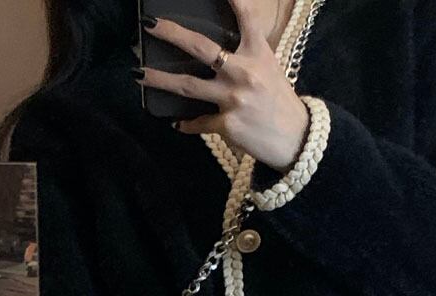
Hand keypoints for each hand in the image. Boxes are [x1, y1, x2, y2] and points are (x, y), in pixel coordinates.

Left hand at [139, 0, 309, 171]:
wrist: (296, 138)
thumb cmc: (279, 101)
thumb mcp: (268, 69)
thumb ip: (245, 56)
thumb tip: (215, 52)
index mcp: (258, 53)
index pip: (246, 17)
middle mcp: (244, 72)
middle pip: (201, 47)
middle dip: (172, 33)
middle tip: (150, 24)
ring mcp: (234, 99)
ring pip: (187, 86)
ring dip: (159, 79)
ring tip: (139, 75)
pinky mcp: (227, 124)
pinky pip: (198, 122)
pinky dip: (187, 124)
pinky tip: (178, 124)